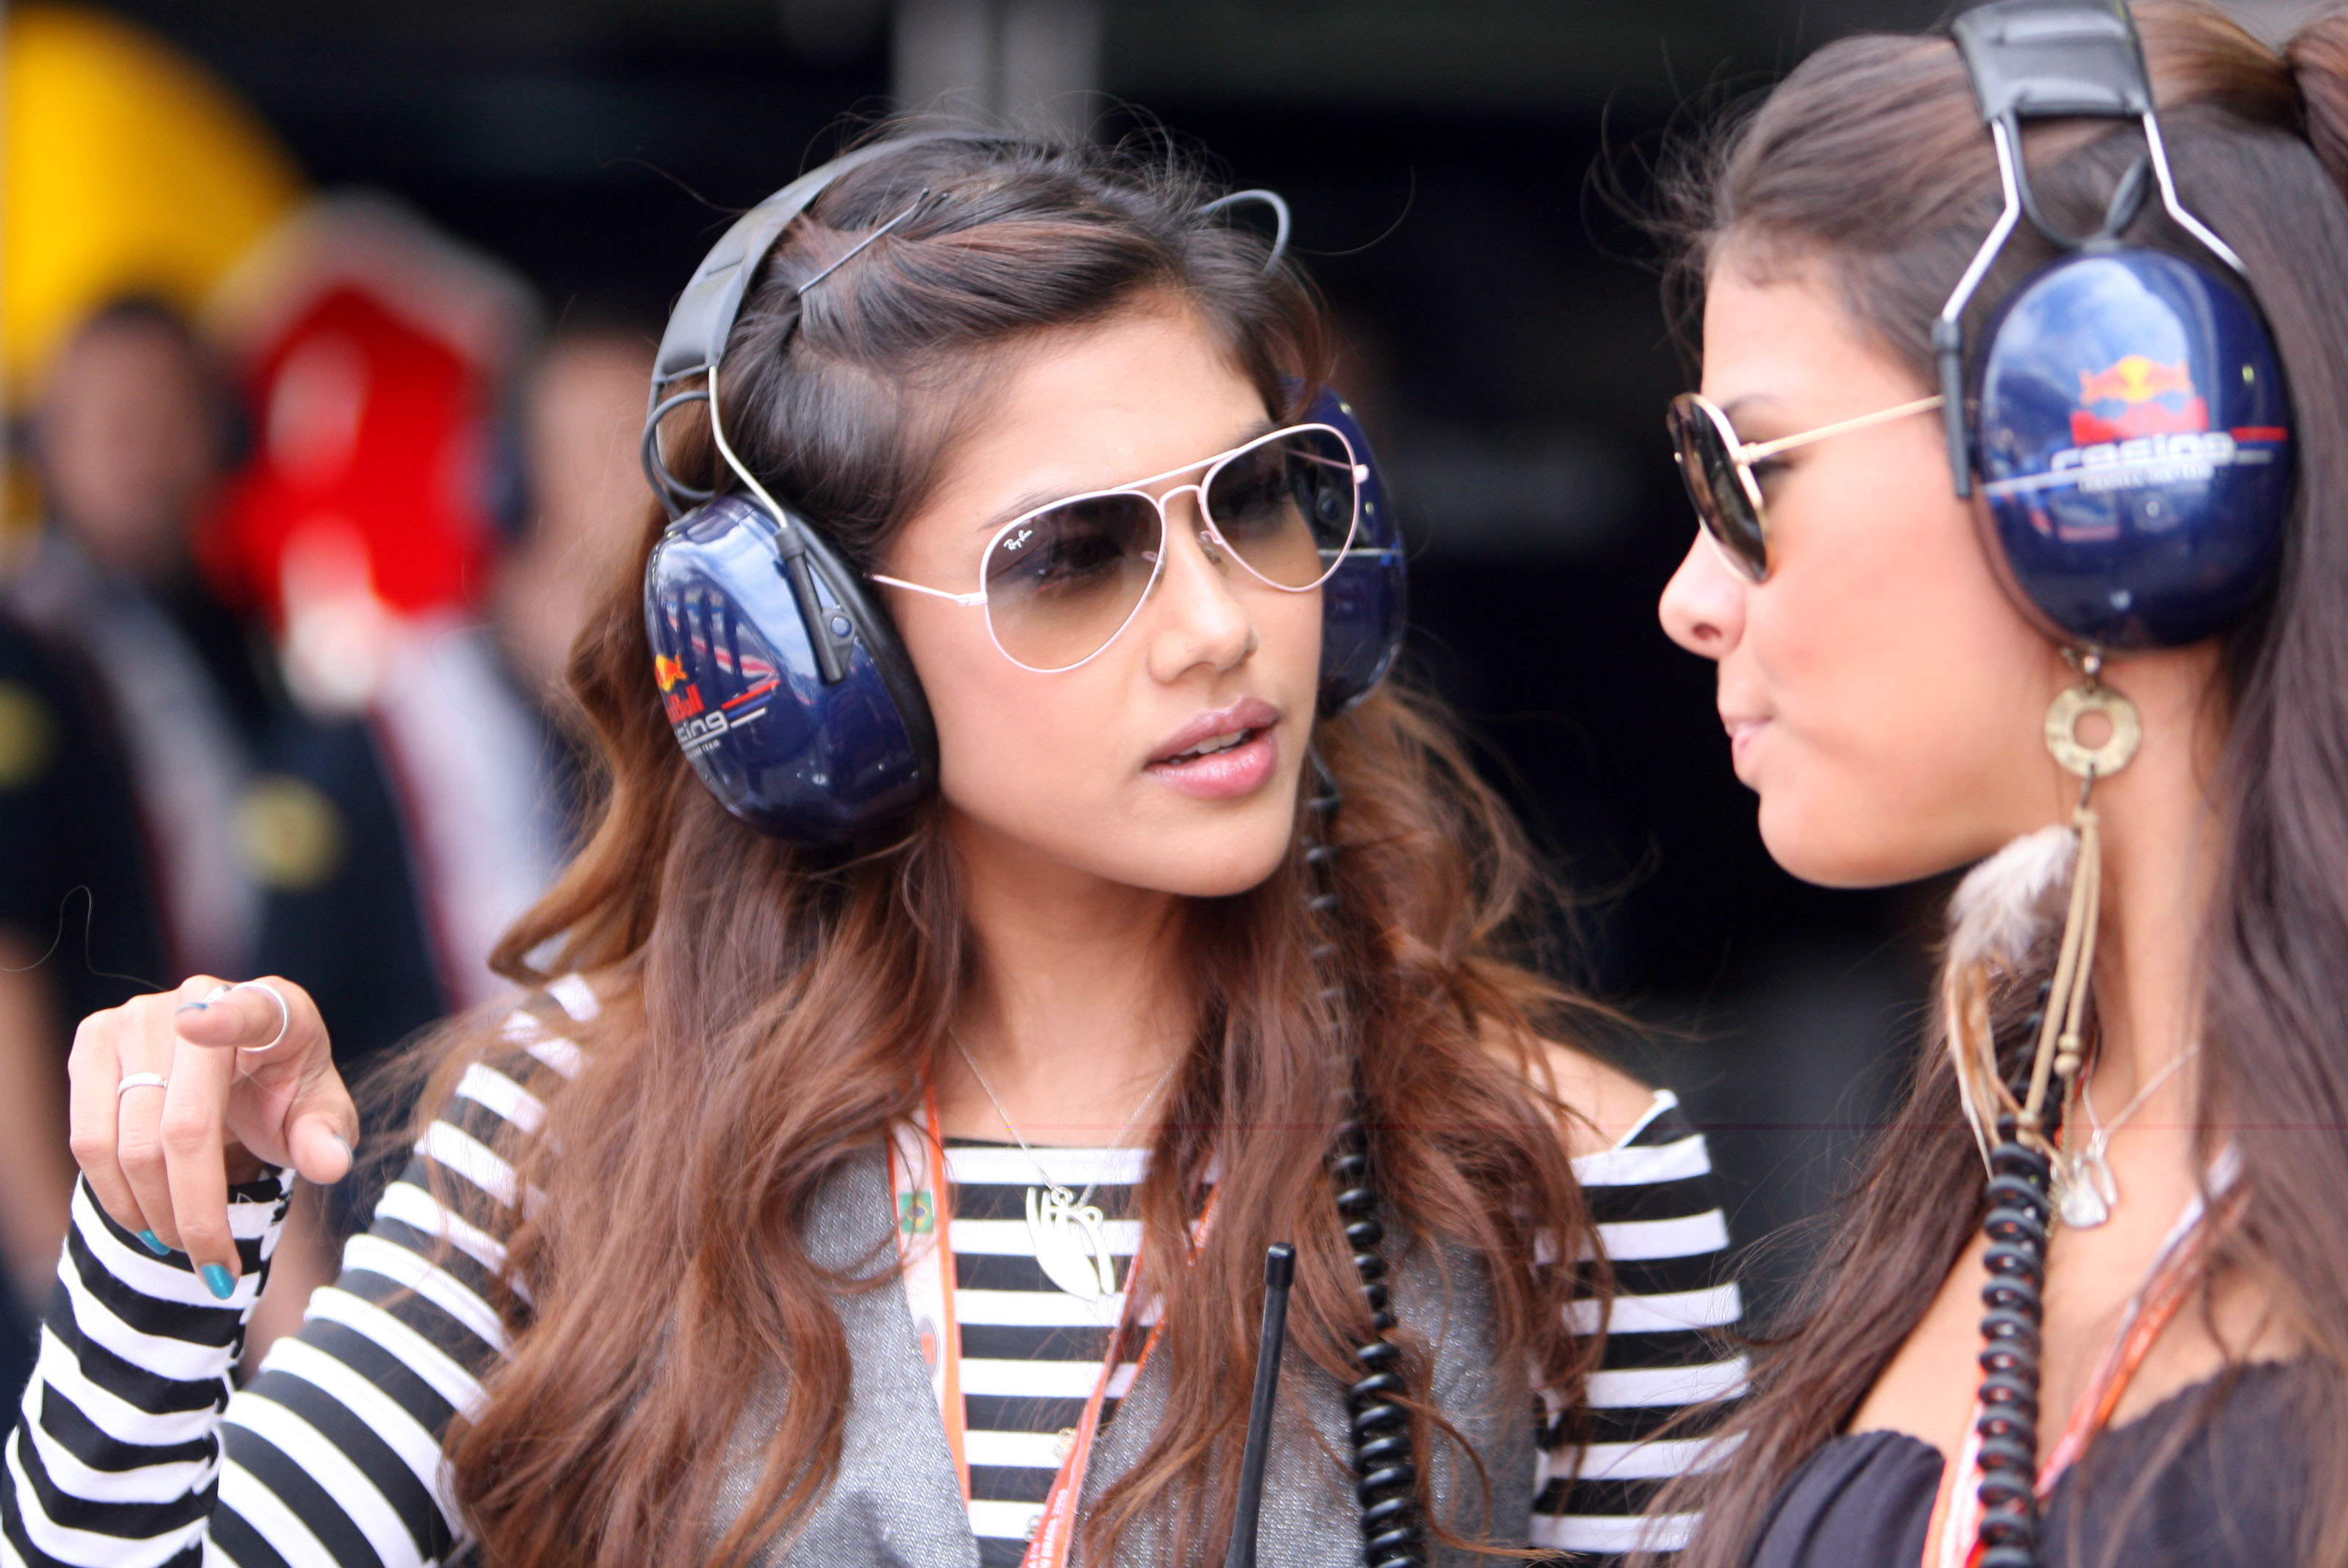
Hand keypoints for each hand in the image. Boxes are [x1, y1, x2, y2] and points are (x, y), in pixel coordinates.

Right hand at [67, 976, 355, 1298]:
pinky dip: (115, 1193)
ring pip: (126, 1141)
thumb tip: (330, 1164)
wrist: (236, 1074)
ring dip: (152, 1211)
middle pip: (182, 1125)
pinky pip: (88, 1138)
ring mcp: (135, 1019)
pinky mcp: (93, 1044)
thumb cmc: (284, 1091)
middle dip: (194, 1210)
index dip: (220, 1020)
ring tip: (183, 1246)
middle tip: (213, 1264)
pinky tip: (145, 1220)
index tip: (196, 1024)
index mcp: (273, 1007)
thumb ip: (328, 1136)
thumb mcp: (319, 1114)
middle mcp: (197, 996)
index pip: (246, 1011)